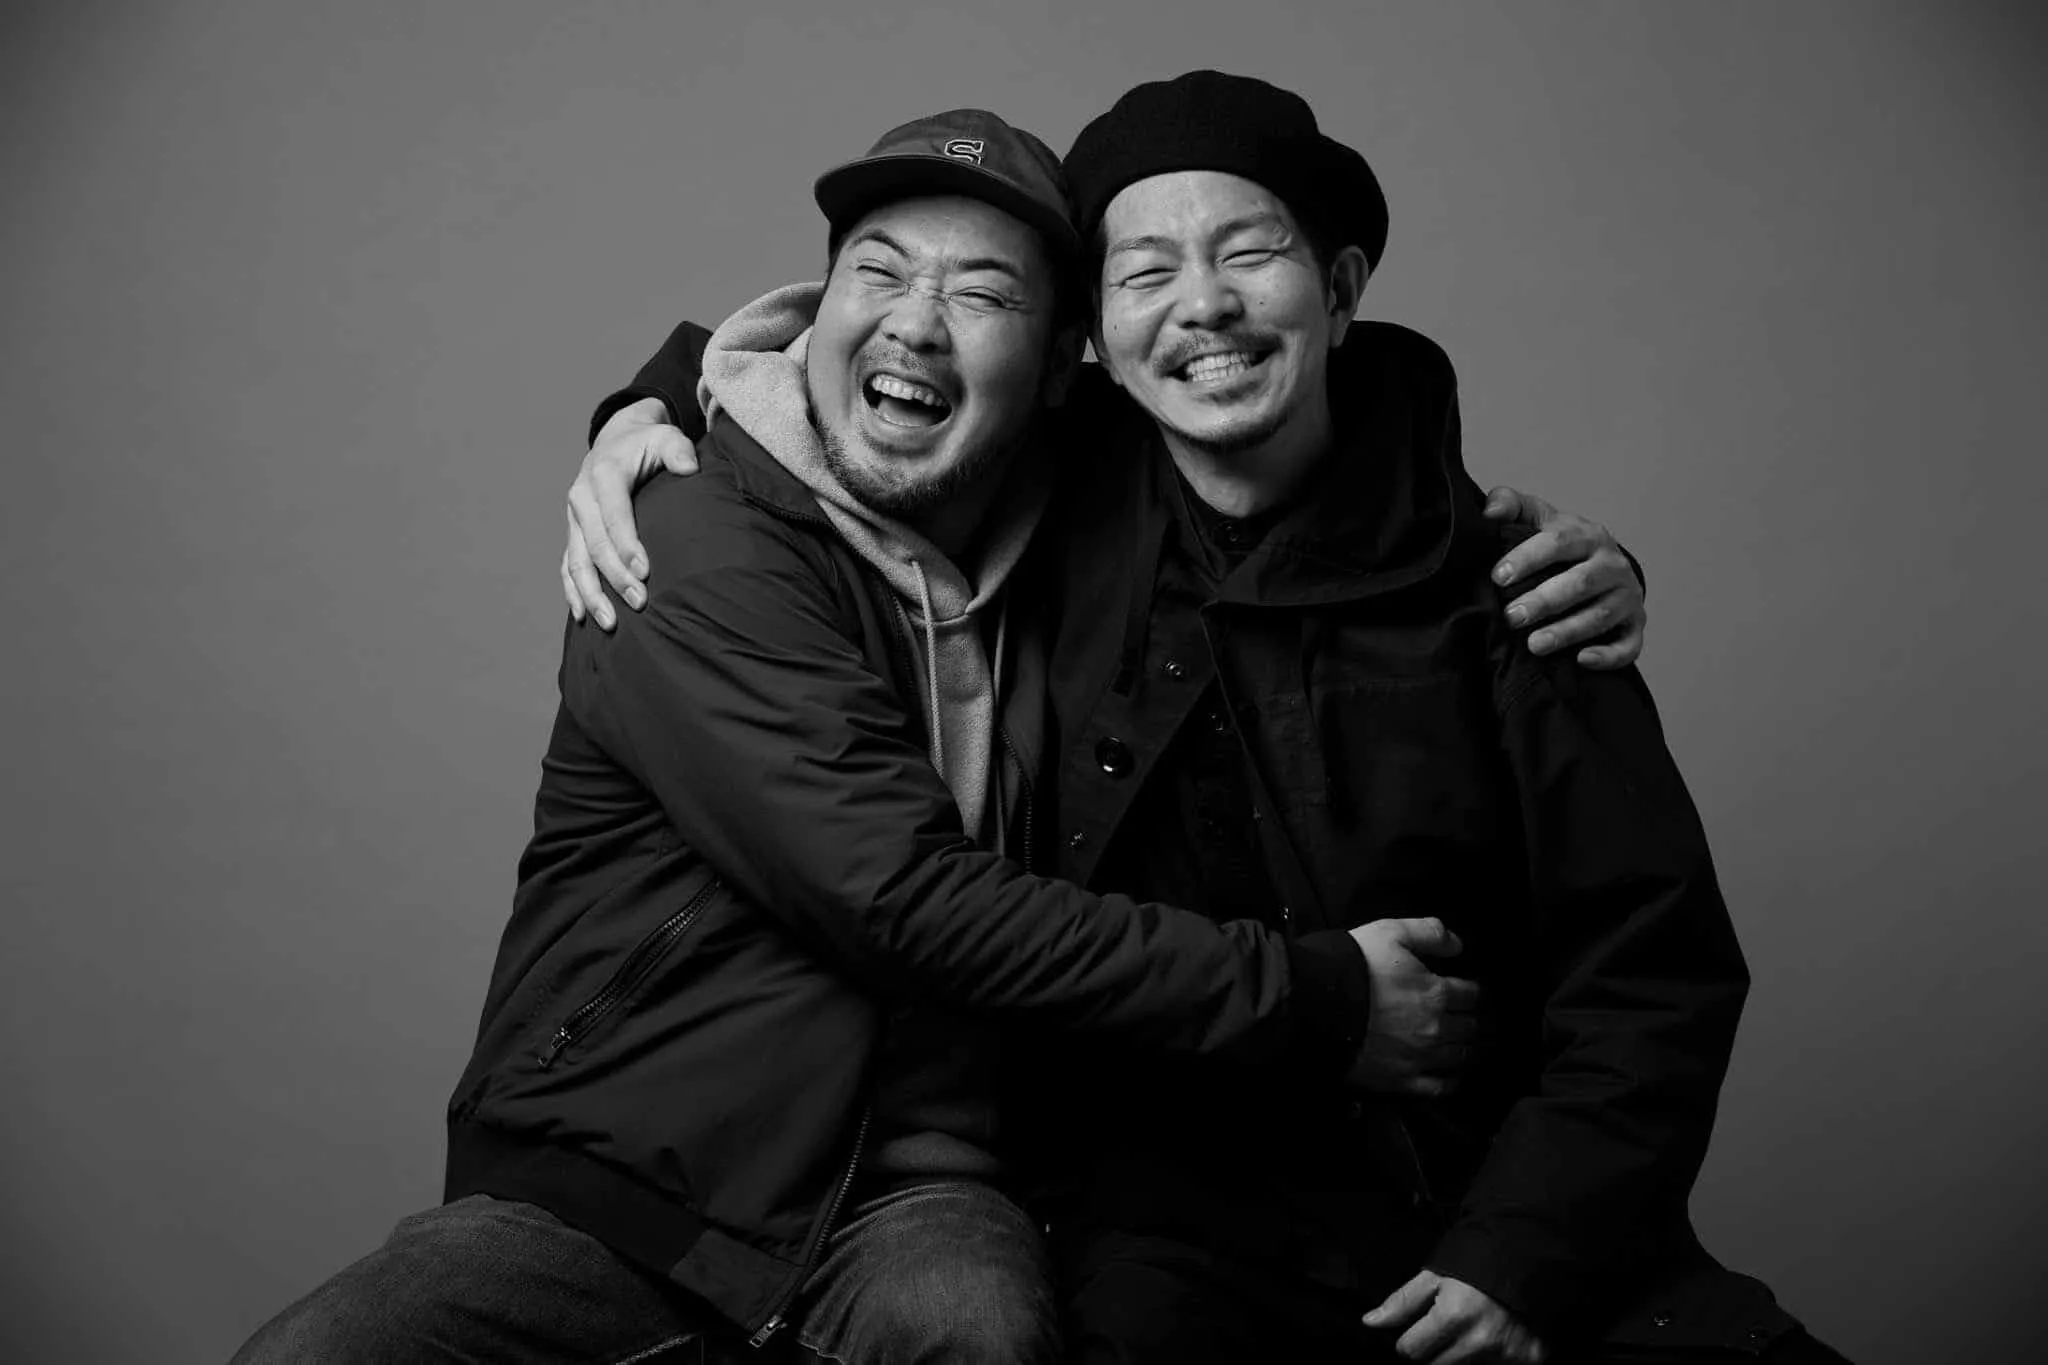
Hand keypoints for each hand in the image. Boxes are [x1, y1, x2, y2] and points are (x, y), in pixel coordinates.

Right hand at [561, 399, 699, 628]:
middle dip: (615, 577)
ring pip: (576, 561)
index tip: (644, 572)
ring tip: (610, 623)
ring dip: (591, 594)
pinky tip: (583, 615)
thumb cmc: (648, 444)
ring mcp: (574, 518)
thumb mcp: (666, 436)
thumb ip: (679, 449)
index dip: (627, 545)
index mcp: (604, 474)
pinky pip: (567, 566)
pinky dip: (573, 591)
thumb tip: (688, 468)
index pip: (614, 515)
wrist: (618, 440)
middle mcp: (582, 497)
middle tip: (639, 603)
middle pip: (595, 544)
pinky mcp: (574, 533)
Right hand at [1346, 918, 1482, 1095]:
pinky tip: (1451, 1077)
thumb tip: (1457, 944)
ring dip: (1465, 1049)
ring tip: (1465, 1045)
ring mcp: (1420, 1057)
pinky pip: (1438, 1088)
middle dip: (1471, 1020)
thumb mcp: (1390, 932)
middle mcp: (1435, 1028)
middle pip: (1469, 1027)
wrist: (1316, 1005)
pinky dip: (1449, 1082)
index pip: (1472, 994)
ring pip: (1459, 1056)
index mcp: (1435, 992)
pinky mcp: (1401, 1080)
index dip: (1473, 991)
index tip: (1471, 991)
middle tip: (1470, 1018)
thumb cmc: (1352, 967)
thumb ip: (1429, 933)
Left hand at [1366, 1269, 1546, 1362]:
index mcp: (1453, 1316)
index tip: (1419, 1331)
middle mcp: (1481, 1341)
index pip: (1410, 1352)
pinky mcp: (1531, 1360)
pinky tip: (1494, 1339)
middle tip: (1448, 1329)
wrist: (1529, 1256)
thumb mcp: (1436, 1275)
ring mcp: (1508, 1354)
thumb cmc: (1478, 1263)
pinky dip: (1491, 1359)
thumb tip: (1371, 1323)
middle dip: (1435, 1351)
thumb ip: (1402, 1302)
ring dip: (1463, 1356)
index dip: (1409, 1341)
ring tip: (1471, 1330)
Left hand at [1482, 486, 1644, 669]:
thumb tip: (1489, 512)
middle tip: (1511, 617)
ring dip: (1567, 631)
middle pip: (1579, 583)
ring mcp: (1626, 596)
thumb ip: (1512, 507)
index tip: (1498, 577)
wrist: (1606, 565)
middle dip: (1544, 601)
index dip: (1527, 559)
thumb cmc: (1563, 545)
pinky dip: (1608, 655)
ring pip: (1600, 615)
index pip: (1558, 542)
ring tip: (1534, 644)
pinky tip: (1582, 660)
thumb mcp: (1539, 519)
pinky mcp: (1634, 625)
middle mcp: (1611, 565)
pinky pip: (1628, 644)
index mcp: (1587, 536)